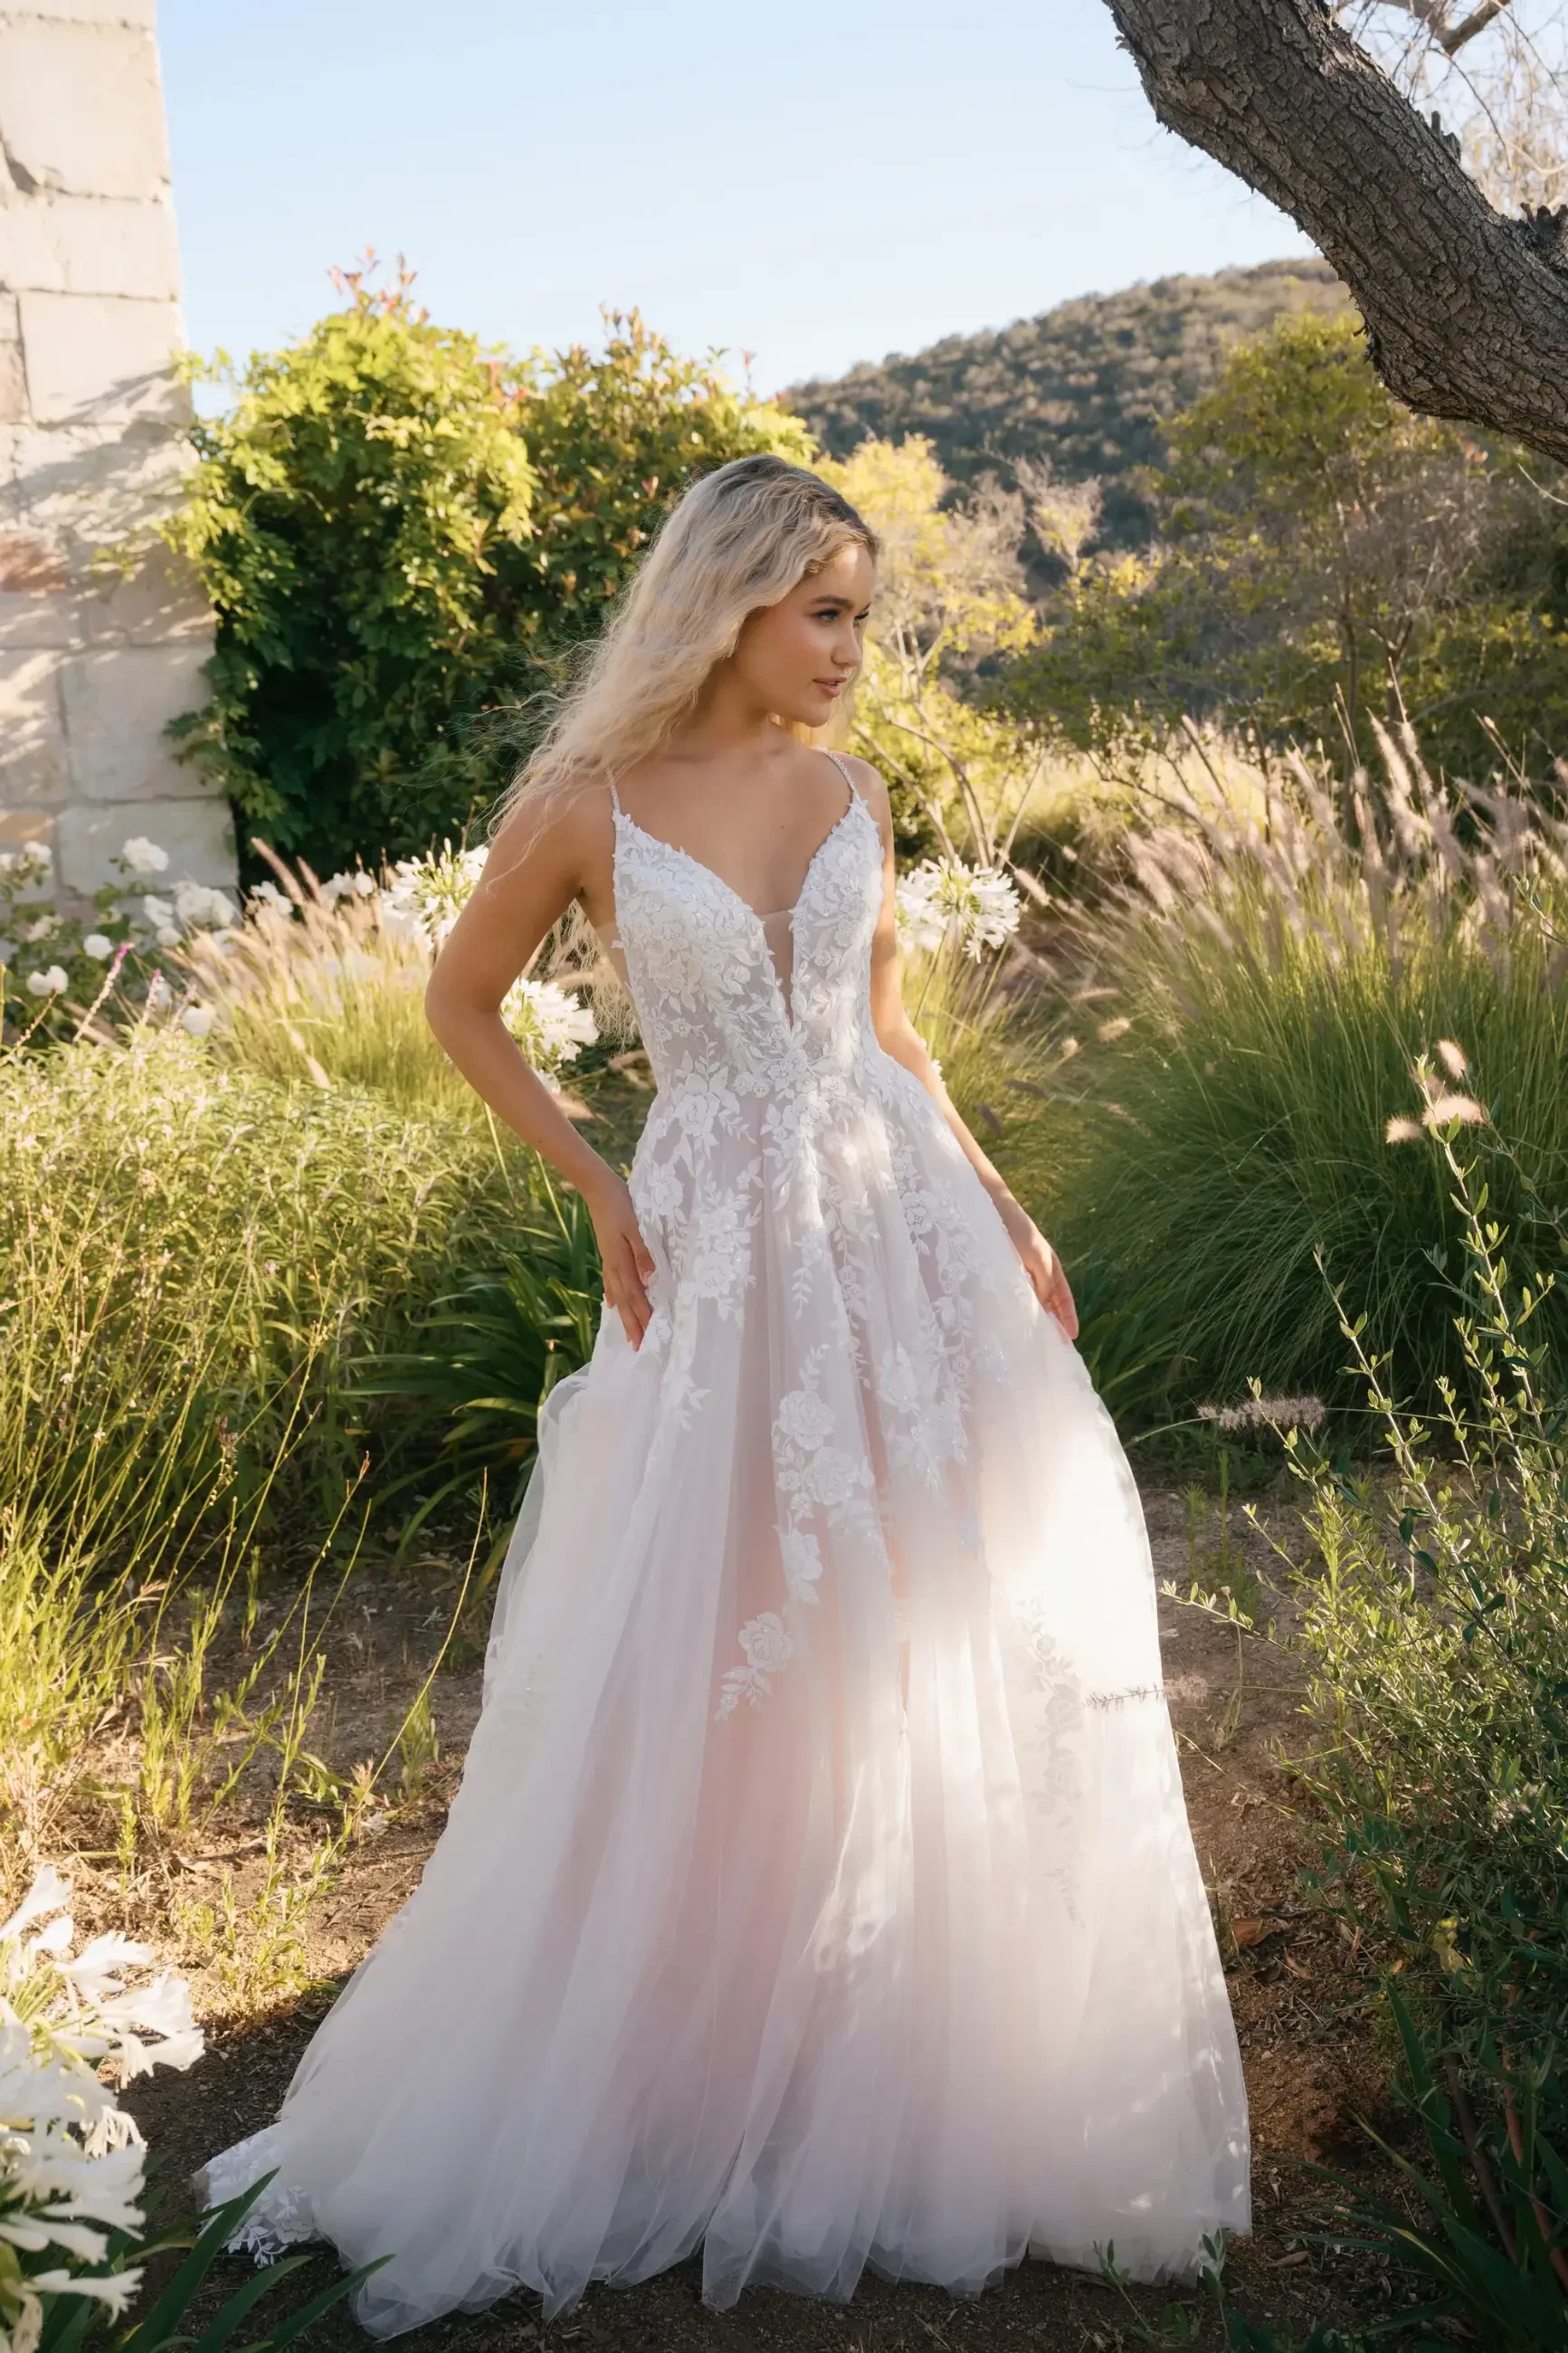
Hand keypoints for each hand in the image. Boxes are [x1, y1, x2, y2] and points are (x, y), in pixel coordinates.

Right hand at [583, 1167, 655, 1348]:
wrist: (598, 1188)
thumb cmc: (621, 1204)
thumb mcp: (636, 1226)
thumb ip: (643, 1252)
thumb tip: (648, 1280)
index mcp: (622, 1261)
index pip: (635, 1296)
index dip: (642, 1317)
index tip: (648, 1338)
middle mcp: (614, 1265)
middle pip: (625, 1301)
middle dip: (633, 1324)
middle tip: (638, 1346)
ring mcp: (609, 1259)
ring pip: (618, 1294)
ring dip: (624, 1314)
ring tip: (628, 1332)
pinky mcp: (608, 1252)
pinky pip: (610, 1281)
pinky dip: (613, 1295)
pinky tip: (612, 1304)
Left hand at [997, 1198, 1078, 1340]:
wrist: (989, 1209)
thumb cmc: (1017, 1231)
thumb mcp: (1037, 1259)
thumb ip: (1043, 1284)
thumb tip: (1044, 1310)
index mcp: (1050, 1265)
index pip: (1063, 1297)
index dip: (1068, 1317)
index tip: (1072, 1338)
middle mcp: (1035, 1270)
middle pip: (1048, 1302)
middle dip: (1053, 1322)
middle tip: (1054, 1347)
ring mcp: (1017, 1272)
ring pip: (1030, 1300)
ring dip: (1034, 1318)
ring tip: (1034, 1340)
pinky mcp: (999, 1272)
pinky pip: (1013, 1295)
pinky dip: (1016, 1308)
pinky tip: (1012, 1320)